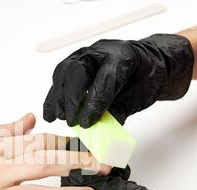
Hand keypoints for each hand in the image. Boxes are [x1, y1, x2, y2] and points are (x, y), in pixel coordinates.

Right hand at [44, 34, 193, 127]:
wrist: (146, 63)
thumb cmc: (145, 76)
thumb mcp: (140, 96)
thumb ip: (119, 111)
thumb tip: (102, 131)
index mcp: (122, 56)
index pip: (104, 80)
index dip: (94, 103)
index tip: (86, 123)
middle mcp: (100, 52)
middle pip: (77, 71)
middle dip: (71, 99)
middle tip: (72, 121)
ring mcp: (85, 56)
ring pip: (64, 72)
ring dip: (59, 97)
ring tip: (60, 117)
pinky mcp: (74, 64)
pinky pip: (59, 78)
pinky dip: (53, 97)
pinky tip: (50, 113)